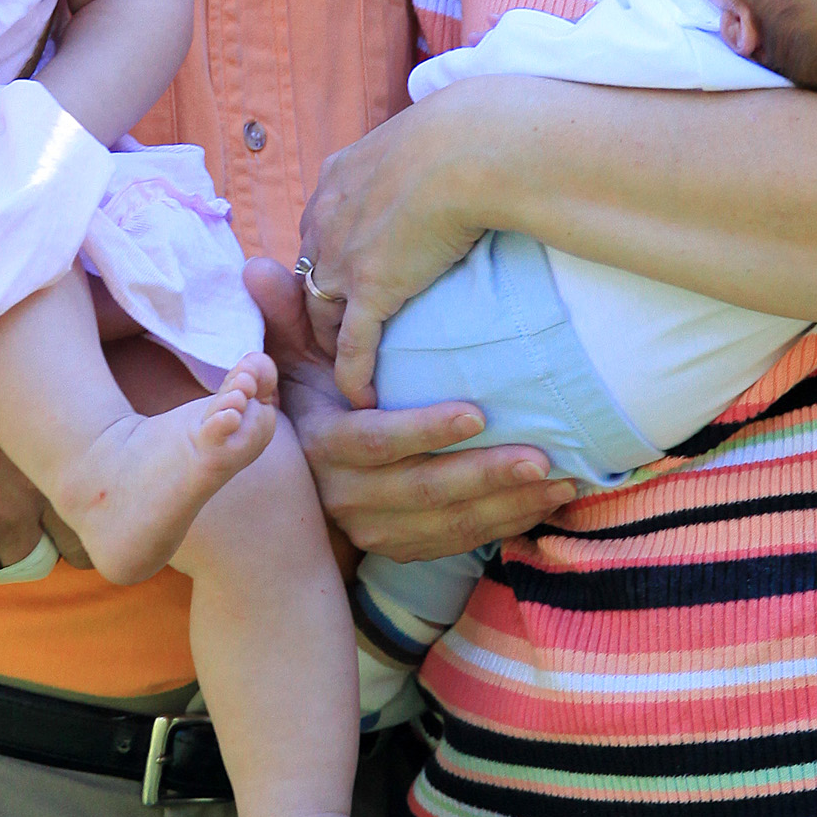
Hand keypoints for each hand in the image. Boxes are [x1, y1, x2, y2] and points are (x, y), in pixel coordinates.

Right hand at [247, 264, 574, 562]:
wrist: (300, 475)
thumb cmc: (310, 397)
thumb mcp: (292, 357)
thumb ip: (285, 315)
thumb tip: (256, 267)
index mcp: (324, 446)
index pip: (374, 442)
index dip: (424, 429)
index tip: (477, 411)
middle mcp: (346, 496)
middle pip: (422, 491)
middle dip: (485, 475)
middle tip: (542, 456)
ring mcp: (375, 529)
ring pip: (447, 525)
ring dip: (508, 506)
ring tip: (560, 480)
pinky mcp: (402, 549)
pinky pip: (458, 544)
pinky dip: (505, 527)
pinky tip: (547, 504)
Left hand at [293, 86, 495, 405]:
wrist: (469, 148)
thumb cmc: (464, 132)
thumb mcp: (427, 133)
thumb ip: (423, 151)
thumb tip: (454, 148)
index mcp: (338, 178)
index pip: (322, 227)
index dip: (334, 254)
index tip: (352, 271)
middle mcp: (326, 220)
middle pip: (312, 274)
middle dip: (322, 302)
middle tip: (340, 327)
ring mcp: (342, 259)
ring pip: (323, 315)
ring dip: (331, 343)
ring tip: (346, 365)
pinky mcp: (369, 291)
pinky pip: (353, 346)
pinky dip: (354, 374)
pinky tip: (363, 396)